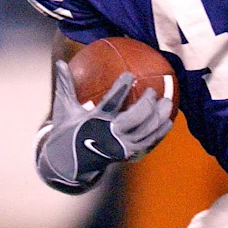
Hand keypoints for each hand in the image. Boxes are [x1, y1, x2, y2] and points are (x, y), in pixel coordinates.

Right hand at [36, 60, 172, 193]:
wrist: (70, 166)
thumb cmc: (67, 133)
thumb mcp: (64, 110)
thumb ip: (66, 85)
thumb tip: (60, 62)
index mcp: (94, 122)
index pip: (111, 103)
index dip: (121, 88)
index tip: (129, 75)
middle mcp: (110, 136)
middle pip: (136, 117)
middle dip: (147, 103)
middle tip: (151, 91)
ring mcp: (122, 147)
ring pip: (148, 131)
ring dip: (160, 116)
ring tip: (167, 102)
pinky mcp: (130, 155)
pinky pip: (150, 142)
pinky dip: (160, 132)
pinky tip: (168, 121)